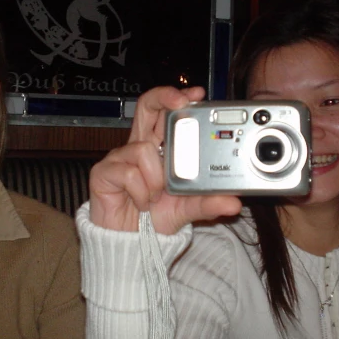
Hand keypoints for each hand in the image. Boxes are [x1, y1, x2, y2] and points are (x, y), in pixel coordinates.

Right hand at [89, 86, 241, 234]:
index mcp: (159, 148)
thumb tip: (234, 203)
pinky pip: (129, 174)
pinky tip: (140, 203)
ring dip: (155, 178)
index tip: (197, 94)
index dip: (178, 98)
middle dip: (163, 97)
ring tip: (154, 197)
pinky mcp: (104, 173)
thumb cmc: (154, 219)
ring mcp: (120, 158)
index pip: (166, 113)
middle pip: (147, 106)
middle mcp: (139, 146)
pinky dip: (141, 193)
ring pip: (143, 149)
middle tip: (181, 102)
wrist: (129, 243)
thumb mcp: (187, 210)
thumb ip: (207, 203)